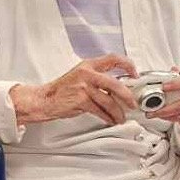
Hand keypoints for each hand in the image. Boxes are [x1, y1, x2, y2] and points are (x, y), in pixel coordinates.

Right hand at [10, 56, 139, 126]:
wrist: (45, 99)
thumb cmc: (62, 90)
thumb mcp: (80, 77)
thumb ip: (97, 79)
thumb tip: (116, 88)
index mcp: (89, 65)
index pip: (113, 59)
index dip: (127, 65)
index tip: (134, 74)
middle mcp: (87, 73)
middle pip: (115, 84)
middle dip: (127, 96)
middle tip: (132, 103)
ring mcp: (84, 87)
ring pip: (109, 101)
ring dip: (117, 112)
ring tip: (121, 117)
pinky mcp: (81, 100)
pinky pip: (100, 111)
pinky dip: (107, 117)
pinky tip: (110, 120)